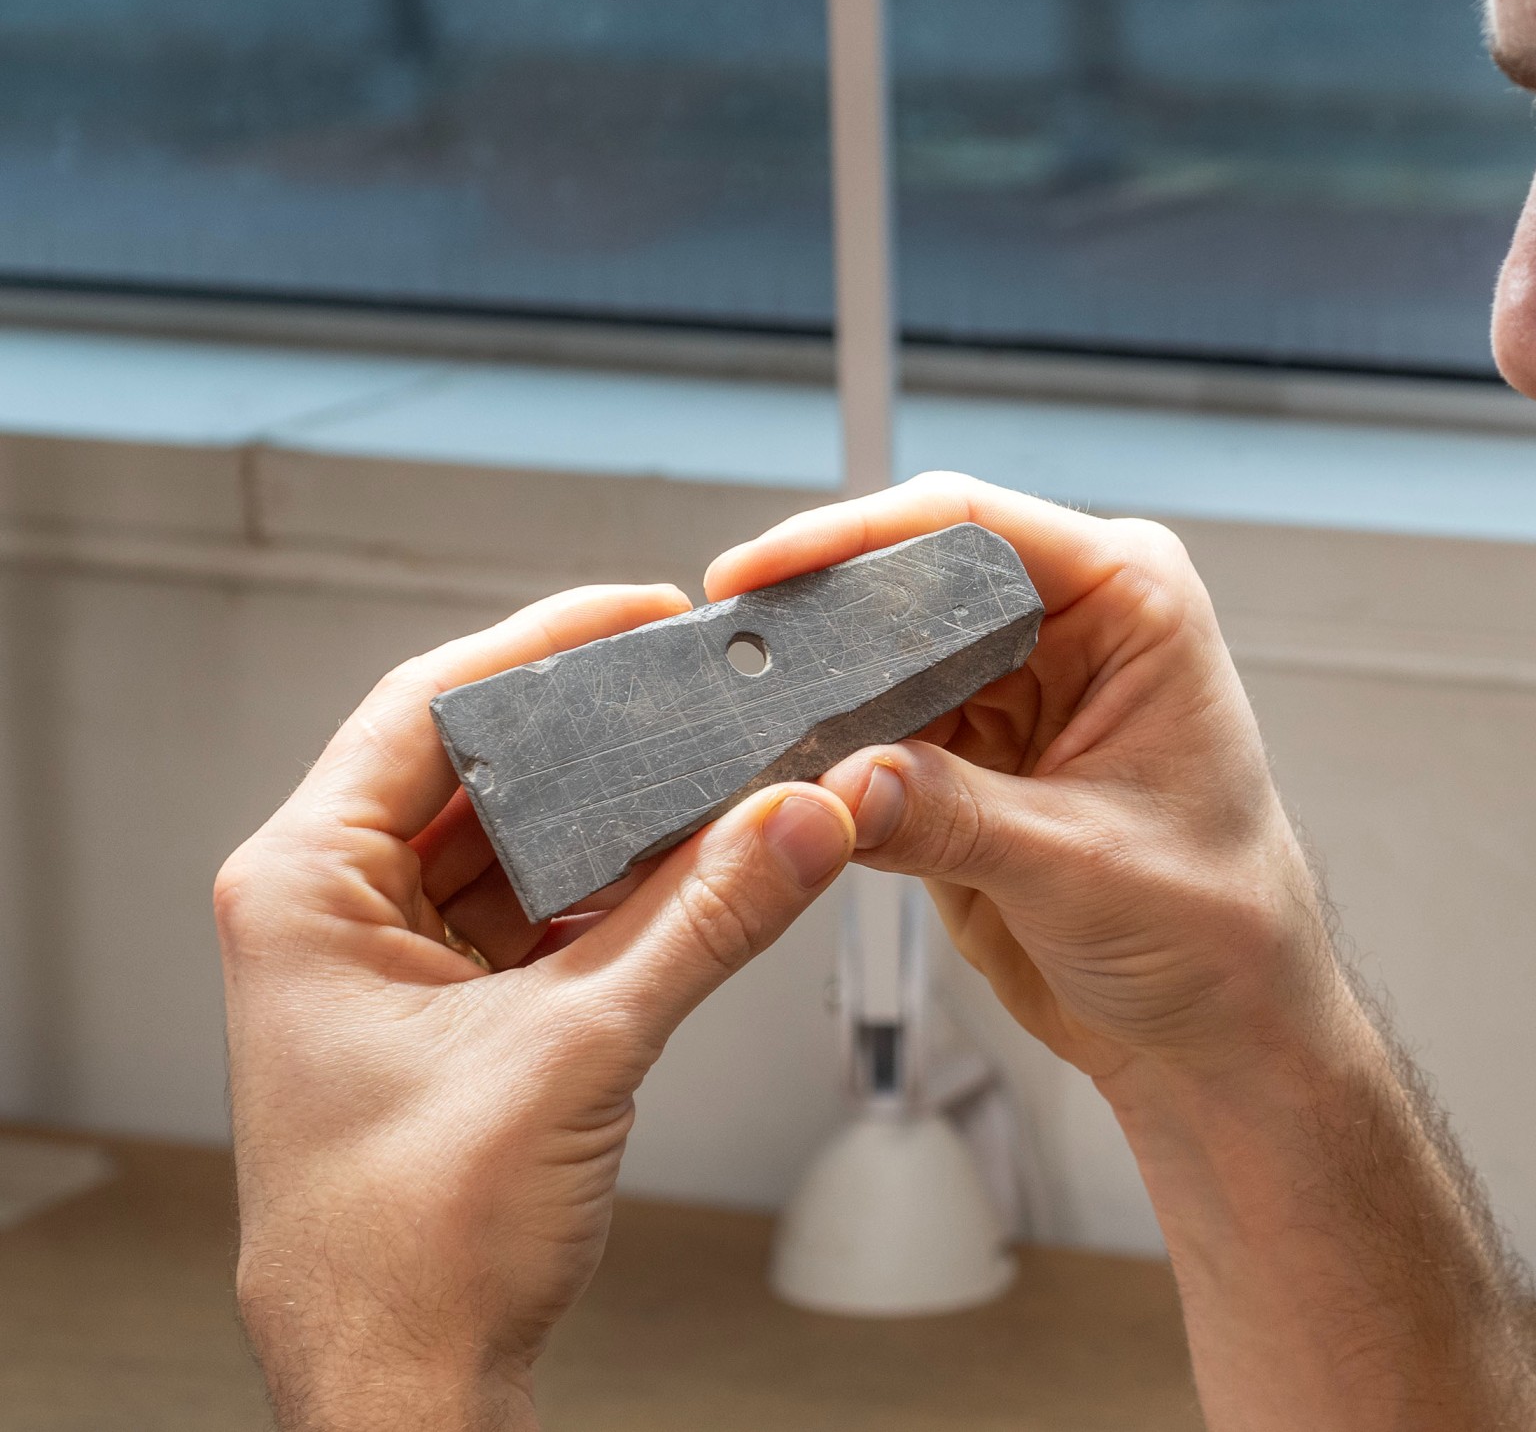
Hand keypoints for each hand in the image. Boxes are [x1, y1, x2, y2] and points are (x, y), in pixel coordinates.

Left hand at [215, 585, 856, 1431]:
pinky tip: (695, 872)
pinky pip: (542, 915)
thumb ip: (706, 921)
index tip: (640, 613)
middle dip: (599, 738)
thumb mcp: (579, 1051)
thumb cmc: (407, 1250)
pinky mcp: (447, 1016)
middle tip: (698, 691)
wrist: (404, 1386)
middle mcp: (333, 913)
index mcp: (305, 890)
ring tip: (718, 779)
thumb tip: (799, 819)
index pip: (427, 710)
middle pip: (481, 771)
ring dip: (619, 822)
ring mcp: (389, 966)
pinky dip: (618, 894)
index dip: (543, 647)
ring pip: (520, 846)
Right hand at [705, 473, 1351, 1091]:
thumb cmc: (1220, 928)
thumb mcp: (1082, 865)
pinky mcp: (964, 763)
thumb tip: (841, 782)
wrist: (1220, 1032)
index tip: (763, 570)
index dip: (855, 537)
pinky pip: (868, 737)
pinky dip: (820, 759)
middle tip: (730, 656)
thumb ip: (952, 816)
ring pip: (872, 661)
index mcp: (1131, 602)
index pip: (971, 526)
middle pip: (906, 583)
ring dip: (811, 698)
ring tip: (738, 728)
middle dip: (819, 620)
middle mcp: (1068, 628)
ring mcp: (1010, 694)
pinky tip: (773, 778)